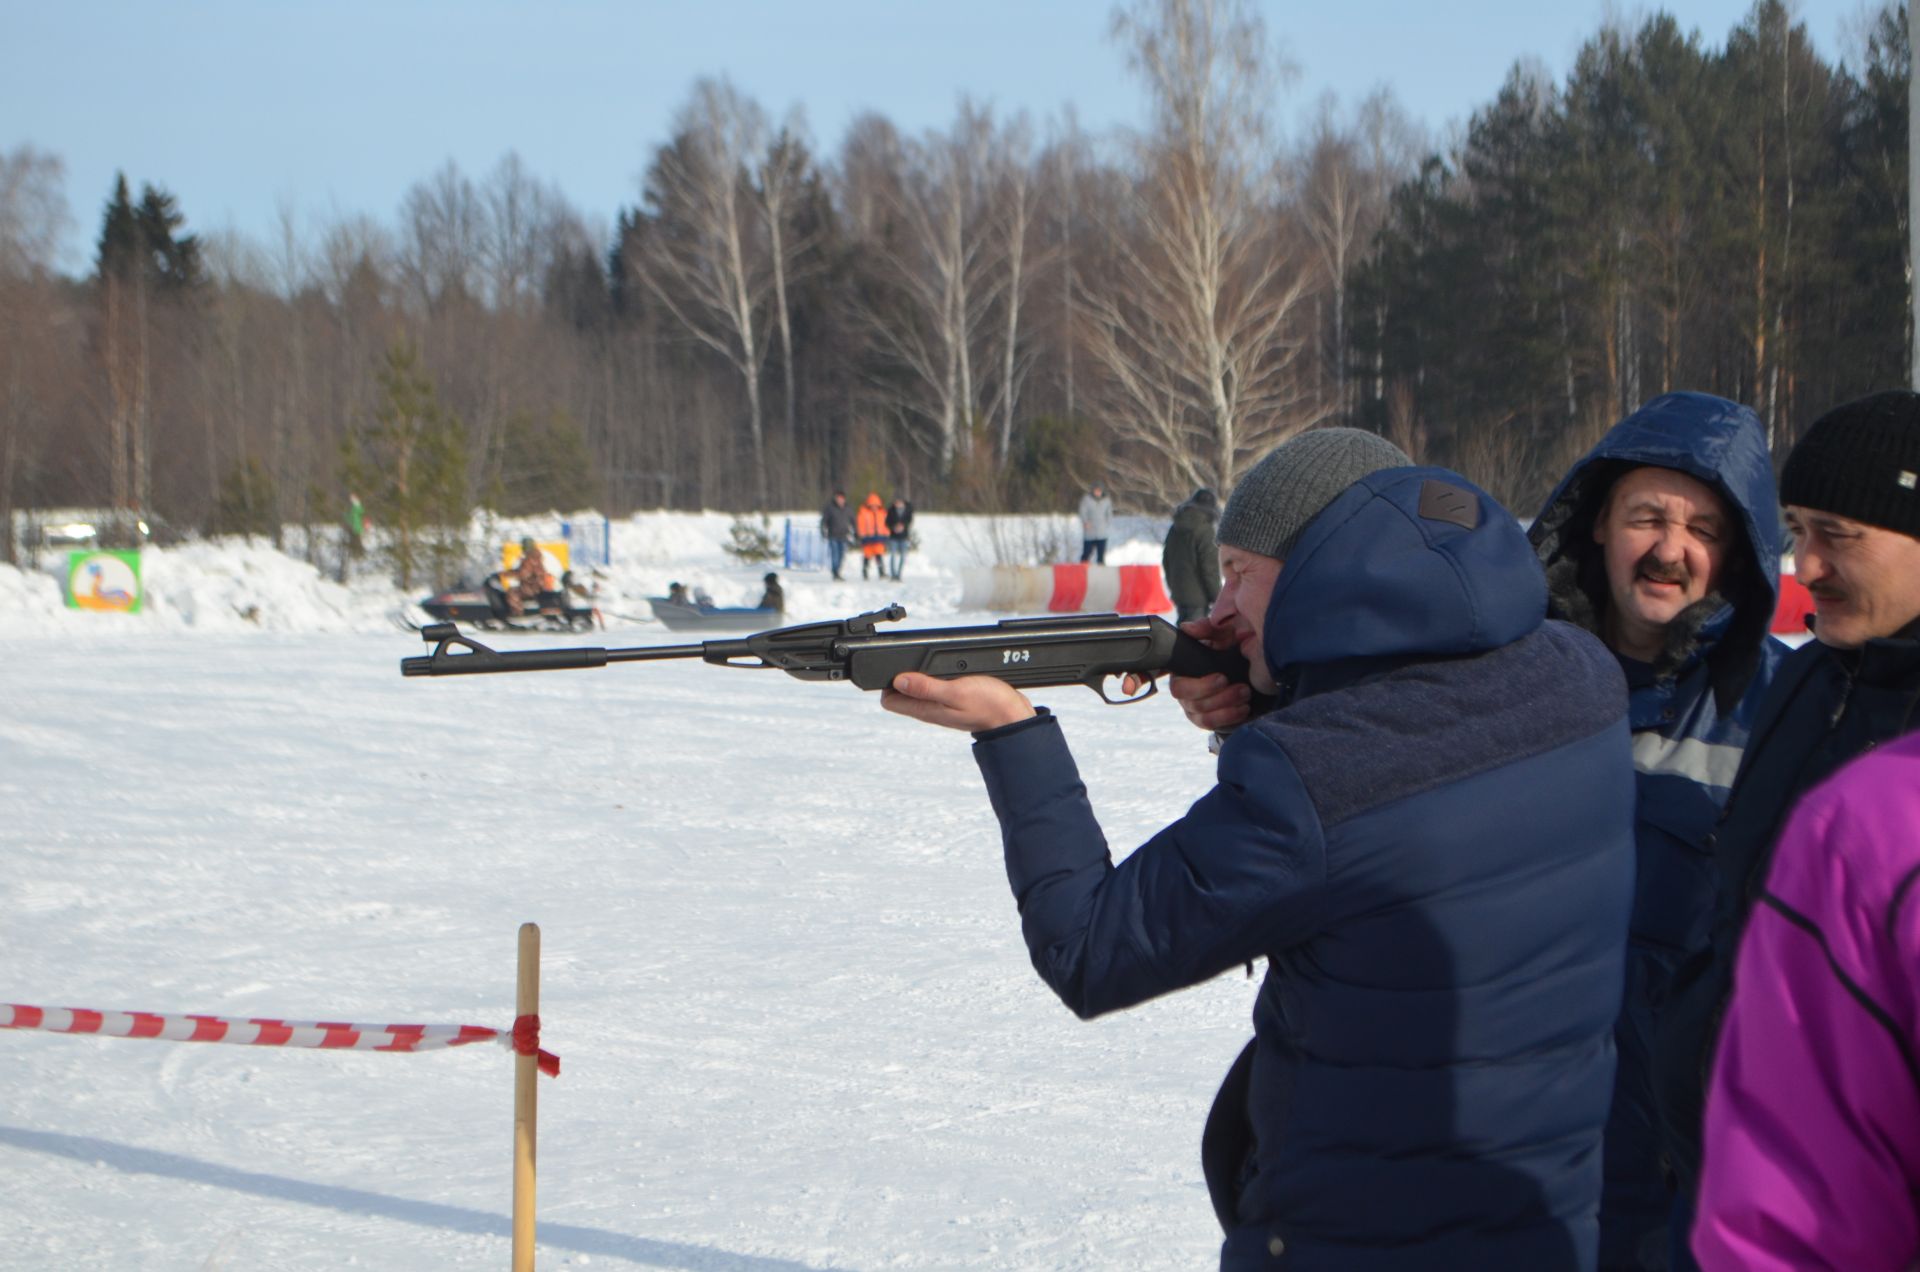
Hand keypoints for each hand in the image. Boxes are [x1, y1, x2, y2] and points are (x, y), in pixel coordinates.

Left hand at [882, 673, 1035, 732]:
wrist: (1013, 716)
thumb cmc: (989, 707)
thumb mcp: (956, 692)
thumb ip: (926, 687)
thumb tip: (898, 680)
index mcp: (925, 709)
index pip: (890, 700)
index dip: (886, 682)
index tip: (892, 667)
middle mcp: (929, 708)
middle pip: (901, 692)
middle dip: (900, 675)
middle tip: (910, 660)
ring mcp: (941, 704)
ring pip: (918, 688)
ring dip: (918, 674)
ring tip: (926, 662)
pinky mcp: (953, 698)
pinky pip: (934, 686)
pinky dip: (934, 676)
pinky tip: (944, 669)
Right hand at [1124, 617, 1254, 732]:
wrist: (1252, 676)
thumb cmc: (1230, 652)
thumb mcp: (1222, 635)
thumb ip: (1206, 628)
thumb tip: (1188, 629)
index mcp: (1180, 665)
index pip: (1148, 670)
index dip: (1135, 678)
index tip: (1128, 687)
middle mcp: (1181, 685)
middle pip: (1179, 692)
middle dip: (1203, 687)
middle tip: (1225, 678)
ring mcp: (1191, 705)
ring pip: (1196, 710)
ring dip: (1222, 702)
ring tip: (1243, 691)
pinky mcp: (1204, 720)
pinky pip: (1208, 724)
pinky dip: (1228, 715)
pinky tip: (1242, 707)